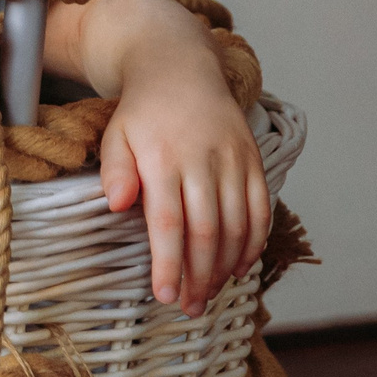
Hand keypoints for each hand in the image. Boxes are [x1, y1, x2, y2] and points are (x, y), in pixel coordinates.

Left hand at [95, 16, 270, 317]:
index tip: (165, 295)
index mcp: (164, 158)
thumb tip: (117, 206)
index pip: (169, 222)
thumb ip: (115, 170)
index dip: (170, 263)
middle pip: (207, 231)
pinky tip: (241, 267)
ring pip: (238, 225)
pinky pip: (260, 208)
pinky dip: (254, 242)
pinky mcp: (253, 160)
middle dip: (199, 276)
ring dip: (226, 266)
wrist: (180, 69)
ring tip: (210, 295)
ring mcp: (233, 160)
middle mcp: (204, 160)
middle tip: (190, 308)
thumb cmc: (141, 111)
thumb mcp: (115, 134)